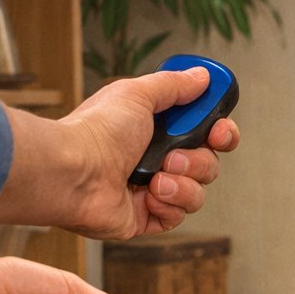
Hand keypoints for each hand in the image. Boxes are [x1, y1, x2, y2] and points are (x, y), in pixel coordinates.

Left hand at [0, 67, 239, 239]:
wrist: (74, 172)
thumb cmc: (97, 131)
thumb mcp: (137, 94)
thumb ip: (173, 85)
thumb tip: (201, 76)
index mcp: (156, 129)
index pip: (204, 132)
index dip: (220, 132)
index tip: (219, 131)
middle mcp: (157, 159)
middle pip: (208, 163)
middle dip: (199, 160)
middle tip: (174, 156)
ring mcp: (154, 190)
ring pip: (198, 192)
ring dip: (182, 183)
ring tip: (155, 178)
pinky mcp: (149, 217)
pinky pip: (179, 215)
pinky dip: (168, 204)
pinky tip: (146, 196)